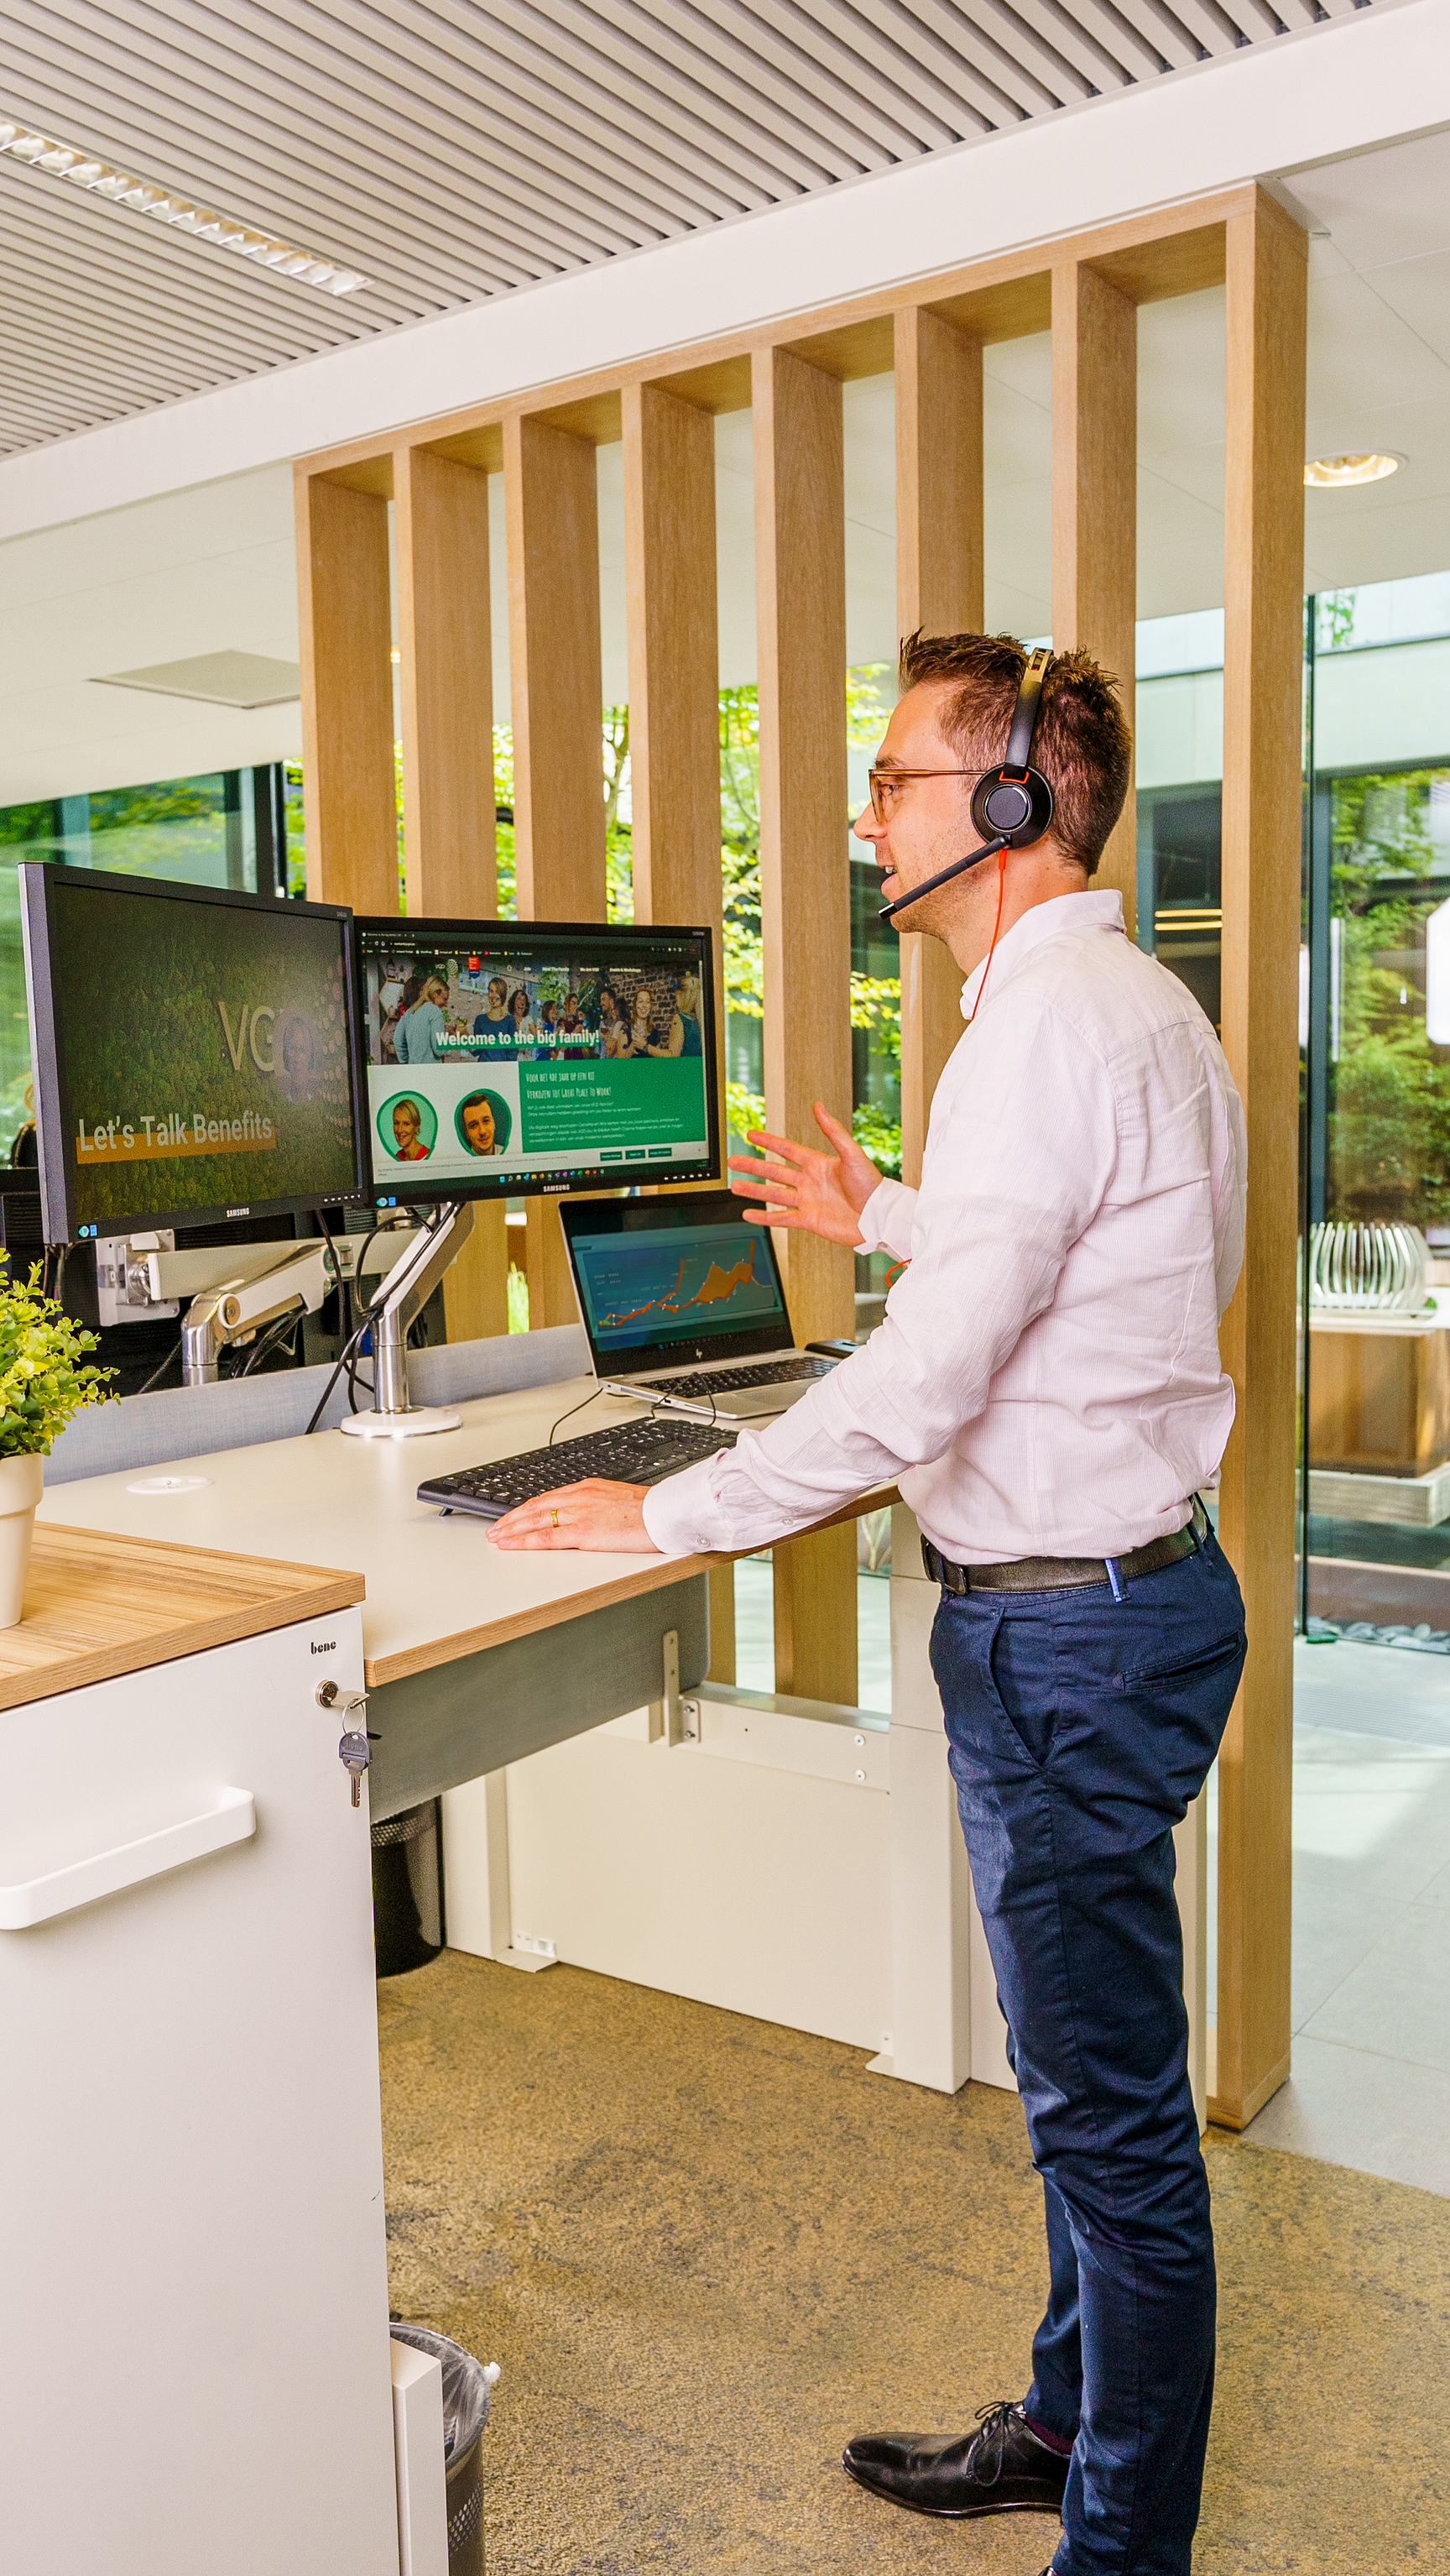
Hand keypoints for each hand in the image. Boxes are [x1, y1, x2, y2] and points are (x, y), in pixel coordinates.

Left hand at [486, 1478, 660, 1552]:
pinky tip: (511, 1544)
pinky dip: (524, 1541)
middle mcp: (579, 1497)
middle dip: (511, 1518)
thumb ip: (598, 1506)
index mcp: (588, 1488)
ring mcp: (580, 1514)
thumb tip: (589, 1516)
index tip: (513, 1516)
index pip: (547, 1498)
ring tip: (496, 1537)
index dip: (526, 1508)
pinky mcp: (584, 1532)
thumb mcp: (619, 1500)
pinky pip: (547, 1537)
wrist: (666, 1513)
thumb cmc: (650, 1511)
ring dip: (511, 1529)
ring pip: (535, 1520)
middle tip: (494, 1528)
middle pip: (535, 1507)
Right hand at [728, 1101, 879, 1244]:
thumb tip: (819, 1107)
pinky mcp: (809, 1220)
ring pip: (774, 1194)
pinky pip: (782, 1218)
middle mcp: (810, 1181)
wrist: (878, 1217)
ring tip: (735, 1186)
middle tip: (734, 1160)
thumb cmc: (872, 1185)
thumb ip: (833, 1131)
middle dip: (753, 1165)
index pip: (787, 1150)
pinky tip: (750, 1214)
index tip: (752, 1135)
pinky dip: (765, 1217)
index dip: (769, 1142)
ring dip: (754, 1190)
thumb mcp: (852, 1154)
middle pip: (774, 1171)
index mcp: (818, 1164)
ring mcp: (808, 1201)